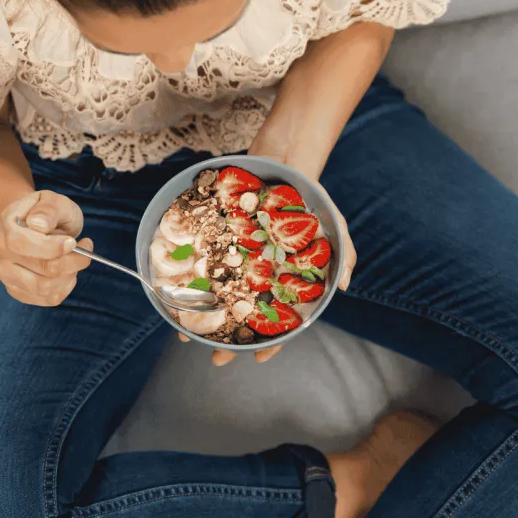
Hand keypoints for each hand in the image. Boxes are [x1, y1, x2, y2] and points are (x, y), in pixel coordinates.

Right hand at [0, 190, 91, 305]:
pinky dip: (65, 286)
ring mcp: (6, 275)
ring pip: (46, 288)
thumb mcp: (52, 200)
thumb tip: (38, 223)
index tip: (73, 242)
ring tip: (75, 258)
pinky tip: (67, 271)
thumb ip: (48, 209)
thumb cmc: (47, 213)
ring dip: (70, 274)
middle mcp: (0, 253)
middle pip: (42, 269)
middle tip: (84, 247)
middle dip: (72, 260)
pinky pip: (49, 298)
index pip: (23, 244)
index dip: (53, 247)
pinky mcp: (18, 291)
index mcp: (5, 226)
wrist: (34, 225)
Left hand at [182, 127, 357, 366]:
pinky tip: (175, 295)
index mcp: (285, 279)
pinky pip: (199, 264)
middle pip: (243, 314)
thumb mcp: (333, 224)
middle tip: (216, 360)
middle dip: (229, 340)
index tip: (259, 357)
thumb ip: (342, 253)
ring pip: (217, 295)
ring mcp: (235, 258)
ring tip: (186, 334)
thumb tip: (343, 285)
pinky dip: (188, 279)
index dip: (273, 340)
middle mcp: (258, 274)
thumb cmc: (312, 195)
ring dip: (203, 317)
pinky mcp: (215, 239)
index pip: (281, 319)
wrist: (283, 156)